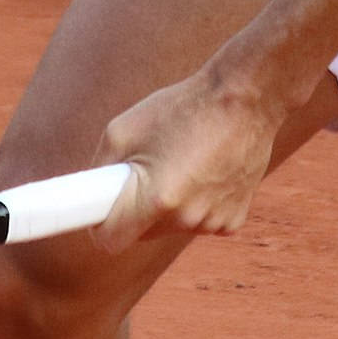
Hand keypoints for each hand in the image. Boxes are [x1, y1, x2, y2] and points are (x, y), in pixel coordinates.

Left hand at [92, 65, 282, 254]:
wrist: (245, 97)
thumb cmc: (182, 107)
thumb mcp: (124, 128)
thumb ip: (101, 168)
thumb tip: (92, 193)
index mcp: (156, 199)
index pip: (110, 240)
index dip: (100, 224)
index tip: (101, 208)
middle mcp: (186, 219)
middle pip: (142, 234)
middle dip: (136, 208)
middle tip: (146, 169)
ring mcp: (213, 222)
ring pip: (172, 227)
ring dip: (169, 205)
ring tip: (183, 160)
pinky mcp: (233, 220)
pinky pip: (200, 221)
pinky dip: (198, 202)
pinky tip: (208, 169)